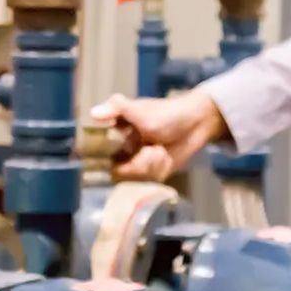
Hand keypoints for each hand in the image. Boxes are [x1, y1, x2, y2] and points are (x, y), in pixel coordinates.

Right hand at [90, 90, 228, 181]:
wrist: (197, 123)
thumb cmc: (167, 113)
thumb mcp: (140, 110)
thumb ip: (117, 109)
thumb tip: (93, 113)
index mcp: (113, 133)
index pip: (96, 153)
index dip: (104, 158)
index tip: (123, 153)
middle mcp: (121, 149)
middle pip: (115, 170)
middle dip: (136, 164)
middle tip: (153, 149)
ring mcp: (136, 162)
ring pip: (132, 177)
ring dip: (150, 165)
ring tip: (161, 152)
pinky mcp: (150, 173)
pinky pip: (146, 182)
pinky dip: (158, 171)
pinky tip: (165, 159)